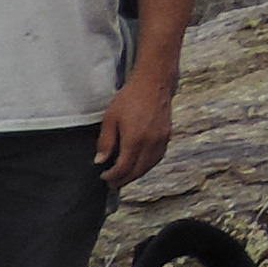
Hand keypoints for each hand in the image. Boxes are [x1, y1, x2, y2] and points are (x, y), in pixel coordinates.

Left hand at [92, 71, 177, 186]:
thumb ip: (105, 141)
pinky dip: (147, 165)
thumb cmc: (130, 98)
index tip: (104, 176)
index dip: (112, 176)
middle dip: (123, 179)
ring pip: (148, 167)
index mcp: (134, 140)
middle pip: (137, 171)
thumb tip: (100, 160)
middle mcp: (150, 143)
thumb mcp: (110, 118)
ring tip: (125, 176)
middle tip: (112, 183)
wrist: (154, 83)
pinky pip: (157, 158)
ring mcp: (161, 140)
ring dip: (136, 174)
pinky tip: (139, 164)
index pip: (123, 167)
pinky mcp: (167, 136)